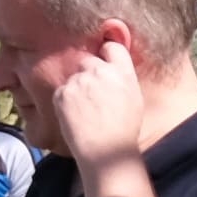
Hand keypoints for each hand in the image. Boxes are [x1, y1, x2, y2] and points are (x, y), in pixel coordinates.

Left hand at [40, 37, 155, 173]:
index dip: (107, 54)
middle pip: (88, 61)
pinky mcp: (62, 93)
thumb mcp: (133, 97)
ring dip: (77, 89)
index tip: (104, 62)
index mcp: (122, 71)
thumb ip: (122, 77)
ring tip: (85, 113)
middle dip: (88, 73)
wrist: (105, 150)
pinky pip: (62, 92)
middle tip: (92, 97)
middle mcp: (100, 71)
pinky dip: (66, 102)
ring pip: (74, 79)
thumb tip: (112, 68)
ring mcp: (79, 81)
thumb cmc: (124, 130)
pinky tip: (76, 118)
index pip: (112, 46)